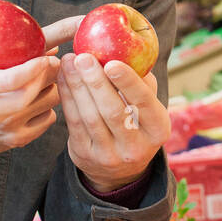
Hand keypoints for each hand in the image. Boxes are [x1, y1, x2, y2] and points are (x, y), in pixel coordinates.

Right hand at [0, 3, 59, 159]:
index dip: (34, 69)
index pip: (9, 81)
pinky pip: (2, 129)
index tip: (44, 55)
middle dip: (41, 84)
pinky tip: (19, 100)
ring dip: (32, 100)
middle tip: (49, 67)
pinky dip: (16, 114)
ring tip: (39, 81)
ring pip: (15, 118)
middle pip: (21, 102)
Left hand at [57, 52, 168, 191]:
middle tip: (83, 57)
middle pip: (113, 111)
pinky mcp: (85, 156)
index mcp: (158, 130)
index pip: (144, 103)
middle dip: (95, 81)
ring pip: (90, 116)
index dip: (128, 83)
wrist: (118, 169)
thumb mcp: (147, 109)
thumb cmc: (135, 123)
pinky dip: (67, 97)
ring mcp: (109, 155)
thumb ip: (142, 83)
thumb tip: (129, 51)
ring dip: (77, 86)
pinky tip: (63, 78)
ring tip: (68, 61)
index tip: (112, 63)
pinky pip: (74, 122)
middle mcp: (136, 147)